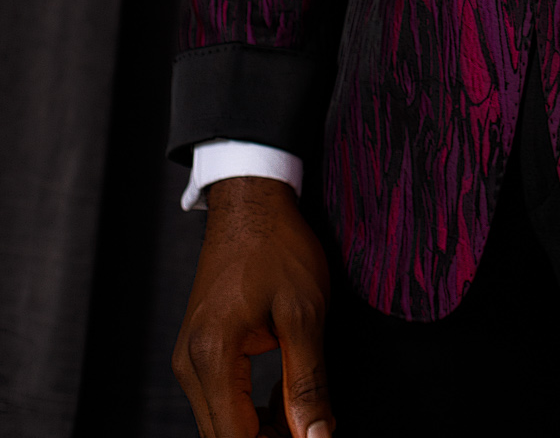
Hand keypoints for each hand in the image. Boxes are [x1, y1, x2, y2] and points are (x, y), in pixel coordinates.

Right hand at [172, 178, 334, 437]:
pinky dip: (249, 412)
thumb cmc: (278, 246)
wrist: (251, 201)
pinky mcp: (196, 353)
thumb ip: (308, 382)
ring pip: (220, 425)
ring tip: (303, 415)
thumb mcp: (304, 312)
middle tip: (314, 429)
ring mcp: (188, 360)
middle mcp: (190, 365)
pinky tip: (282, 400)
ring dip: (260, 431)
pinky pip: (219, 401)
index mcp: (212, 356)